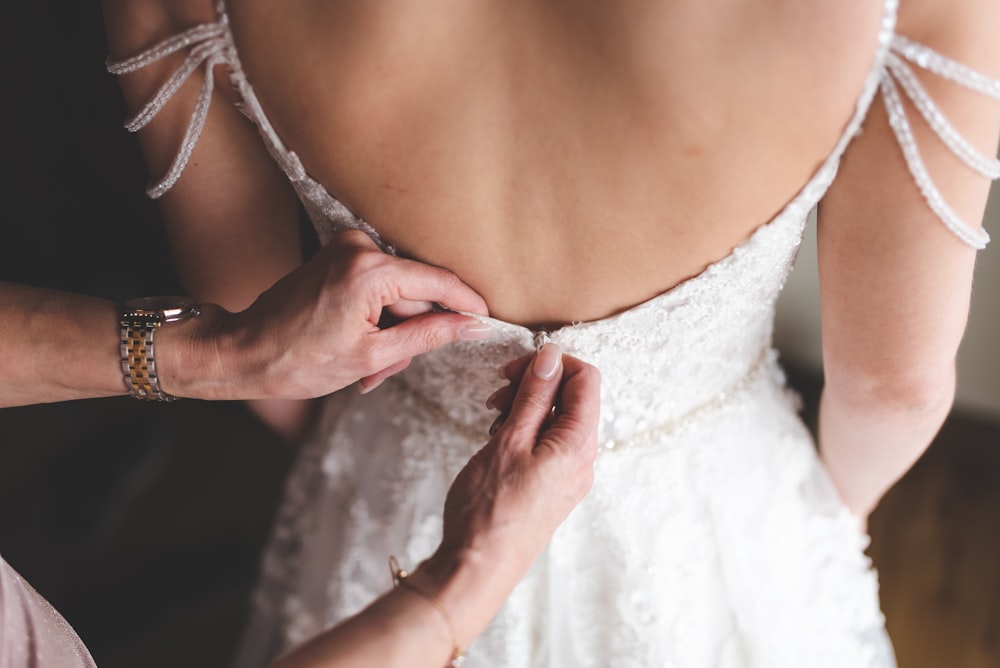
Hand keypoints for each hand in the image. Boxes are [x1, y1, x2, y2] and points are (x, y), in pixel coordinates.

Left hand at [169, 230, 490, 399]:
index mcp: (369, 269)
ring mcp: (346, 247)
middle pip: (416, 291)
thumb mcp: (373, 355)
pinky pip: (377, 287)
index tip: (488, 322)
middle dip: (411, 333)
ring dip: (391, 331)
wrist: (242, 352)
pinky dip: (376, 318)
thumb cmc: (298, 360)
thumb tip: (471, 324)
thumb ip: (429, 334)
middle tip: (386, 371)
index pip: (438, 282)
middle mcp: (359, 246)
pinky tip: (358, 345)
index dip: (467, 304)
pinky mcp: (338, 255)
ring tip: (367, 366)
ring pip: (397, 293)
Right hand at [441, 344, 599, 559]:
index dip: (552, 363)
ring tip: (493, 419)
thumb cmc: (489, 509)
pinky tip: (497, 439)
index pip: (587, 378)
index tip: (515, 368)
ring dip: (526, 407)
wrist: (477, 568)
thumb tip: (551, 357)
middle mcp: (583, 460)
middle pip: (573, 398)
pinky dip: (525, 430)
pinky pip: (549, 444)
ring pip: (557, 420)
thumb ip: (534, 396)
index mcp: (579, 445)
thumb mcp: (509, 440)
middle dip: (535, 384)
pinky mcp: (553, 487)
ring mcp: (569, 476)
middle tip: (497, 394)